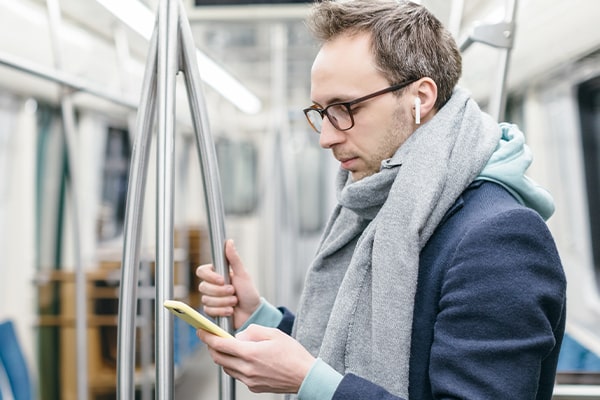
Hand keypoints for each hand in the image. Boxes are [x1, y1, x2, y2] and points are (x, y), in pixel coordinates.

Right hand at [196, 239, 260, 328]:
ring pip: (206, 299)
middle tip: (233, 291)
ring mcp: (211, 299)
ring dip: (223, 302)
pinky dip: (221, 311)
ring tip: (234, 301)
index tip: (222, 280)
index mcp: (217, 274)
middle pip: (203, 287)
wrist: (252, 313)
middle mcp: (212, 286)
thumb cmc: (249, 293)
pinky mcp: (211, 311)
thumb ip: (234, 258)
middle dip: (220, 292)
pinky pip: (208, 310)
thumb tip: (229, 242)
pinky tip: (230, 310)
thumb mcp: (243, 274)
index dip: (210, 276)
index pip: (201, 271)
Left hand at [197, 324, 314, 393]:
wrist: (305, 376)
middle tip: (211, 338)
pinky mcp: (254, 387)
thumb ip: (253, 331)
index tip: (201, 331)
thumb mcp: (274, 333)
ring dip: (223, 357)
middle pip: (219, 358)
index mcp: (251, 353)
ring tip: (228, 347)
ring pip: (227, 368)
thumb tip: (239, 336)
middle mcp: (247, 369)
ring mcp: (250, 380)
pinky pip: (237, 375)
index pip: (221, 345)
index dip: (208, 337)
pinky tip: (242, 359)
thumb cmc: (293, 354)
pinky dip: (234, 366)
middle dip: (212, 347)